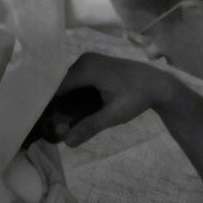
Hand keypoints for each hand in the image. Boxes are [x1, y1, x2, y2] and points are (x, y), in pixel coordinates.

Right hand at [49, 52, 172, 146]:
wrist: (157, 83)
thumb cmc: (137, 96)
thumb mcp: (115, 115)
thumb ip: (90, 126)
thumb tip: (67, 142)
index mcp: (85, 68)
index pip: (55, 88)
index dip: (49, 107)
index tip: (45, 126)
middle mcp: (83, 60)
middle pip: (60, 86)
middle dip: (57, 108)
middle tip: (57, 130)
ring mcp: (88, 62)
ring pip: (67, 85)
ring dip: (65, 104)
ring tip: (63, 125)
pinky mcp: (93, 66)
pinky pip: (76, 82)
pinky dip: (73, 97)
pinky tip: (74, 114)